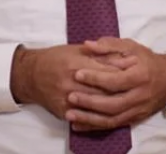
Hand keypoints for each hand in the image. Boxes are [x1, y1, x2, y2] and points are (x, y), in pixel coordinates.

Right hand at [10, 44, 136, 121]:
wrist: (30, 75)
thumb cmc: (55, 58)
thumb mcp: (75, 49)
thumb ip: (97, 53)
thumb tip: (120, 56)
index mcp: (75, 63)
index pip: (105, 70)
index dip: (122, 71)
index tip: (134, 71)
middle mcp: (71, 82)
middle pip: (103, 89)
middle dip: (121, 89)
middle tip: (135, 89)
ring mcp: (67, 98)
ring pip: (96, 105)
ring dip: (112, 103)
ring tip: (126, 101)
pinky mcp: (63, 111)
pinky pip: (84, 116)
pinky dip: (97, 115)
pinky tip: (109, 113)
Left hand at [65, 38, 165, 131]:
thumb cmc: (147, 60)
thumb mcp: (131, 47)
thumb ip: (109, 45)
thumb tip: (87, 44)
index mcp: (140, 75)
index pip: (115, 80)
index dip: (96, 78)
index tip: (77, 74)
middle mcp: (140, 96)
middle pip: (113, 104)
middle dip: (90, 102)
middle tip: (70, 96)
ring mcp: (138, 110)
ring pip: (112, 119)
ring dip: (90, 119)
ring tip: (70, 115)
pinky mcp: (134, 119)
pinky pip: (113, 126)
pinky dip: (95, 127)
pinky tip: (79, 126)